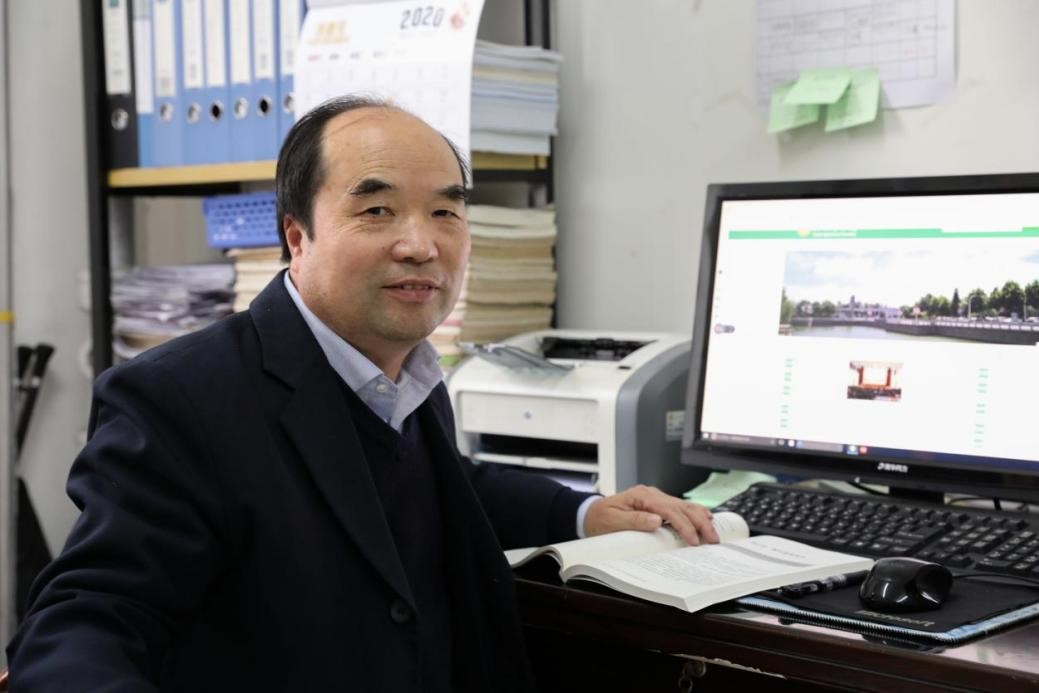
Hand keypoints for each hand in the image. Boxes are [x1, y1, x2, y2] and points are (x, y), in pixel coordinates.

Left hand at [583, 485, 718, 545]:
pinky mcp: (657, 505)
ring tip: (713, 532)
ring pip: (683, 506)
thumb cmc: (600, 519)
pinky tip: (705, 518)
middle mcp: (651, 494)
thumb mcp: (613, 521)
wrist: (590, 514)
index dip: (683, 525)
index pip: (669, 510)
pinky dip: (693, 513)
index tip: (693, 540)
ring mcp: (655, 498)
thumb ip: (634, 520)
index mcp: (642, 496)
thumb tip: (657, 520)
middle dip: (699, 523)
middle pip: (681, 507)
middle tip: (713, 539)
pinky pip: (679, 508)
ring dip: (700, 518)